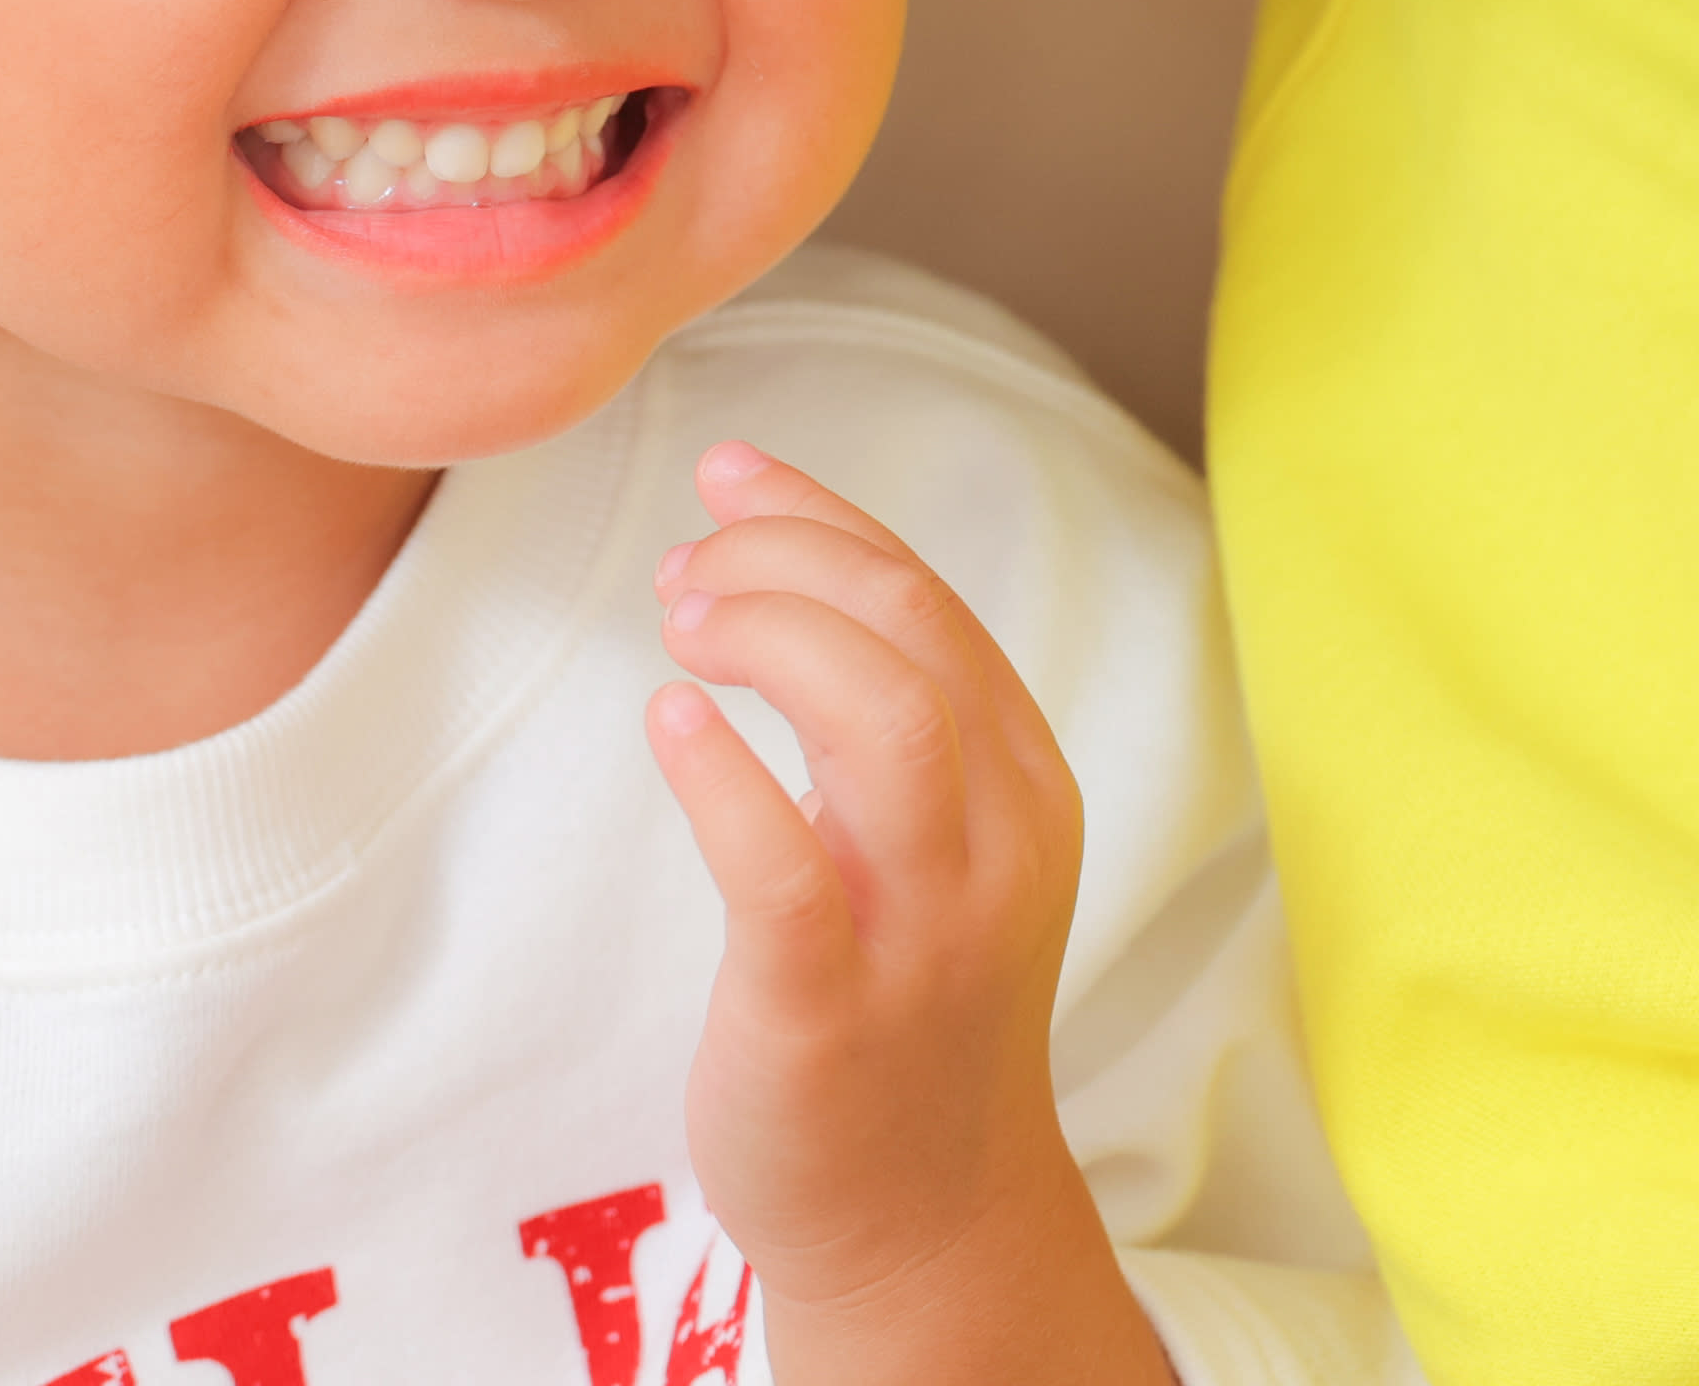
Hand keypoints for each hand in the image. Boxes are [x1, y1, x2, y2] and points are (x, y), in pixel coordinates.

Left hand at [646, 443, 1171, 1385]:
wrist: (921, 1218)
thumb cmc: (905, 1005)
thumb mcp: (940, 843)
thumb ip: (890, 718)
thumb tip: (755, 562)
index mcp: (1027, 787)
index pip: (933, 600)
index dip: (822, 517)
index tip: (727, 479)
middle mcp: (996, 846)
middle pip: (909, 631)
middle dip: (785, 560)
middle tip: (686, 564)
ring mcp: (923, 932)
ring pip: (883, 721)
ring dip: (768, 634)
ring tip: (681, 622)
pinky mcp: (832, 1013)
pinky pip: (785, 870)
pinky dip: (725, 776)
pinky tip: (671, 720)